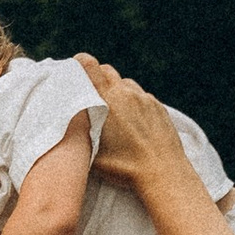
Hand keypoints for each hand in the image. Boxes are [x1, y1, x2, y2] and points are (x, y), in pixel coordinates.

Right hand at [77, 55, 189, 196]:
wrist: (163, 173)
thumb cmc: (125, 167)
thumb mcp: (92, 153)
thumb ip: (80, 133)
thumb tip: (72, 125)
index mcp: (107, 100)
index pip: (90, 66)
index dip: (80, 62)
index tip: (76, 66)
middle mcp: (127, 93)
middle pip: (108, 71)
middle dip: (98, 77)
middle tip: (92, 93)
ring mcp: (145, 99)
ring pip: (126, 84)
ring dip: (117, 91)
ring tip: (115, 111)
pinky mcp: (159, 107)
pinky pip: (142, 97)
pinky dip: (134, 102)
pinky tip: (133, 121)